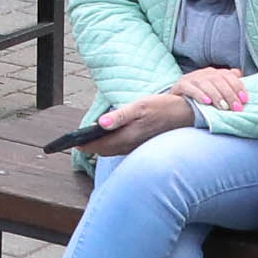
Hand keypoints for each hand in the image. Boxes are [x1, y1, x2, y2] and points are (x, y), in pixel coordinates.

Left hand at [83, 89, 200, 150]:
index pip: (100, 146)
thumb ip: (119, 115)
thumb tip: (100, 123)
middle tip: (77, 141)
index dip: (85, 145)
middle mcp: (131, 145)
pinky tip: (108, 136)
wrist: (185, 114)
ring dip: (100, 146)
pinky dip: (111, 144)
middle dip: (90, 147)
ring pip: (112, 150)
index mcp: (128, 136)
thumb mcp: (140, 106)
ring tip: (88, 138)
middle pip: (104, 151)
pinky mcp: (141, 144)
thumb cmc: (162, 107)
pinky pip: (121, 148)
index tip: (73, 143)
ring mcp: (136, 146)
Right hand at [174, 65, 249, 112]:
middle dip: (229, 94)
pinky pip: (190, 88)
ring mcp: (191, 78)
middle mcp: (203, 73)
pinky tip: (206, 102)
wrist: (175, 104)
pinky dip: (199, 95)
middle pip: (218, 80)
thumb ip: (228, 86)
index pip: (228, 76)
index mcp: (214, 73)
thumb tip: (241, 75)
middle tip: (236, 108)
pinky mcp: (180, 85)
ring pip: (206, 83)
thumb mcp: (216, 92)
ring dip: (216, 96)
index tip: (245, 100)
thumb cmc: (200, 99)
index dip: (238, 87)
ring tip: (223, 108)